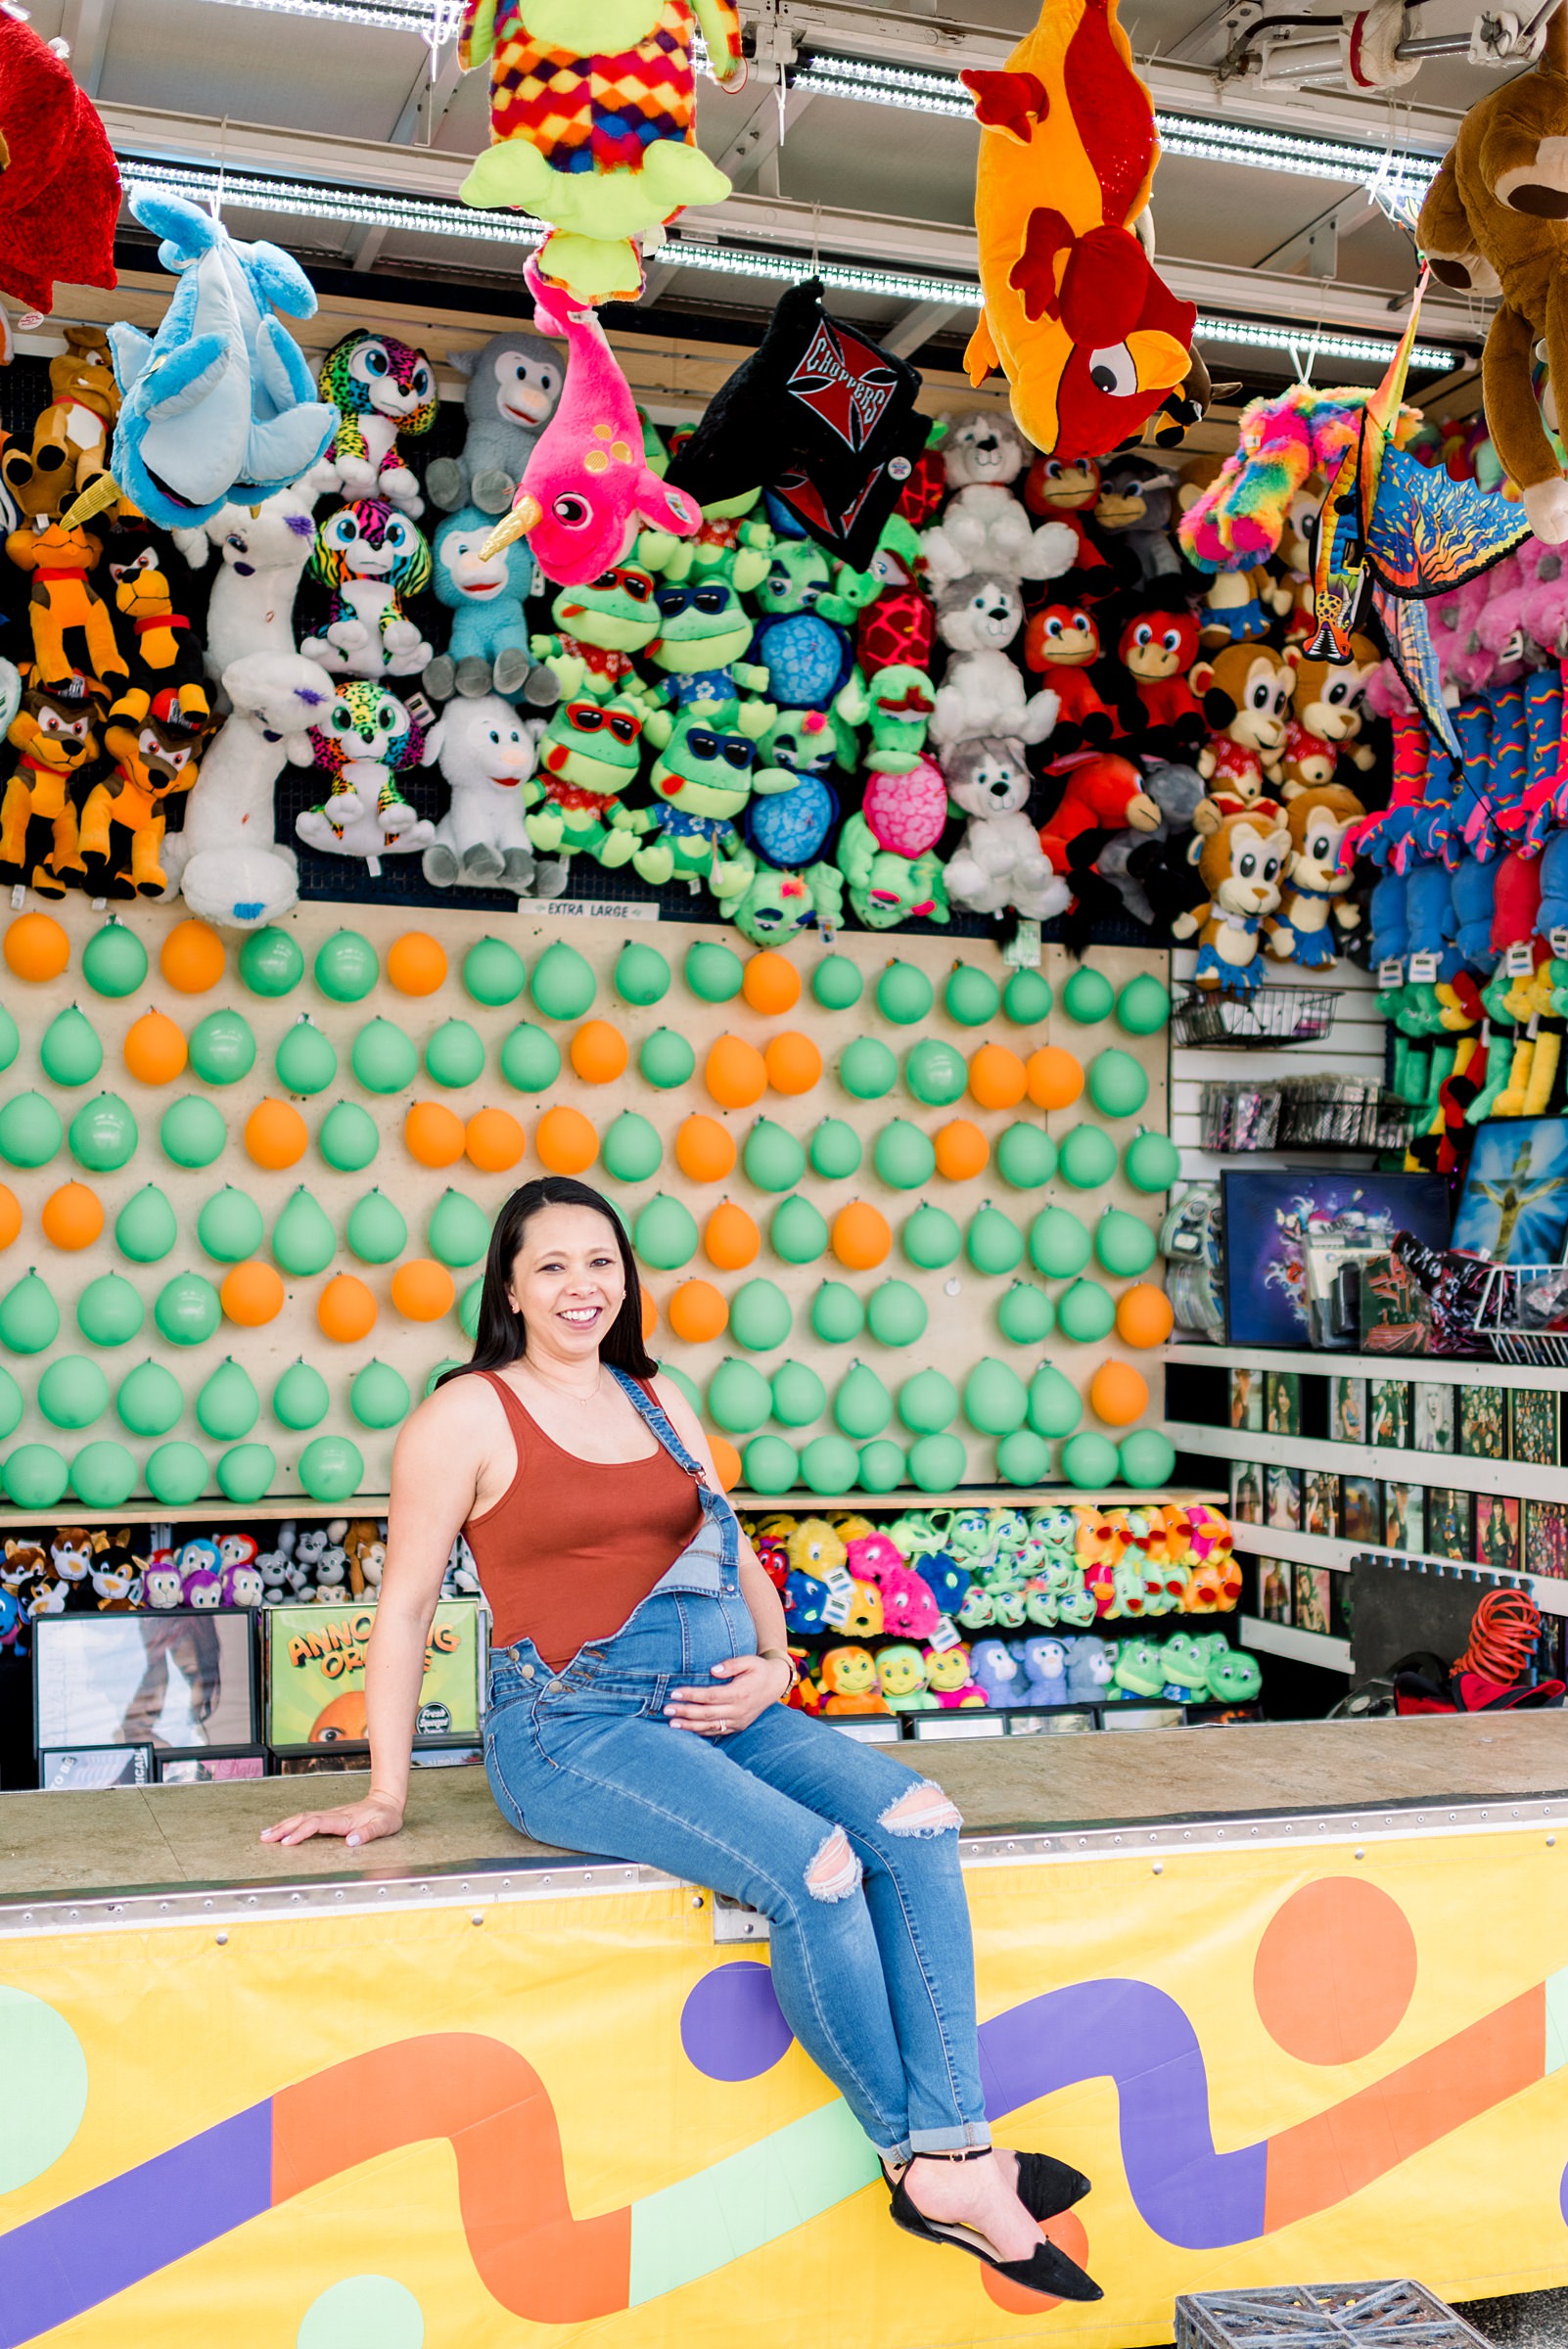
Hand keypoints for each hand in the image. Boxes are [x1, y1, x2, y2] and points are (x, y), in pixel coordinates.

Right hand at [260, 1792, 404, 1848]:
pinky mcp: (329, 1816)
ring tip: (265, 1835)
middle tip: (265, 1839)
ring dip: (283, 1826)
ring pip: (302, 1818)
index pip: (317, 1824)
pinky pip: (306, 1819)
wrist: (387, 1800)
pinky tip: (282, 1829)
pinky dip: (291, 1824)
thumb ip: (368, 1833)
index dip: (301, 1833)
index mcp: (345, 1819)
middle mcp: (334, 1815)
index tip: (287, 1842)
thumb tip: (349, 1842)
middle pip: (303, 1819)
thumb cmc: (386, 1816)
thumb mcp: (384, 1826)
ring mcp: (330, 1814)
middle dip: (283, 1829)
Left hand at [665, 1654, 790, 1736]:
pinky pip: (717, 1731)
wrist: (775, 1684)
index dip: (691, 1695)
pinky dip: (701, 1731)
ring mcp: (739, 1721)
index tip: (674, 1693)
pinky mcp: (738, 1726)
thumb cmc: (758, 1669)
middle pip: (707, 1713)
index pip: (710, 1696)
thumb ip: (731, 1665)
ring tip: (672, 1724)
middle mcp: (739, 1710)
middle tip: (666, 1709)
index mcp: (740, 1693)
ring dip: (690, 1726)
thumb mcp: (748, 1661)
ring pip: (710, 1726)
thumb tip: (712, 1670)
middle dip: (685, 1712)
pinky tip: (688, 1729)